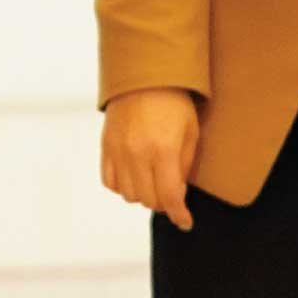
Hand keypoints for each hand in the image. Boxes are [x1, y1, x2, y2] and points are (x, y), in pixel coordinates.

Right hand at [98, 88, 202, 230]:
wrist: (144, 75)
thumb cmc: (174, 103)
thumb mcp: (190, 132)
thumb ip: (184, 166)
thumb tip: (177, 194)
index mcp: (163, 150)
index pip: (169, 197)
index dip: (179, 215)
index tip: (185, 222)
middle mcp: (137, 153)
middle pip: (148, 200)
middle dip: (163, 203)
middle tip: (172, 193)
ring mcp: (118, 150)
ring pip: (128, 195)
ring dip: (143, 194)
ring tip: (153, 182)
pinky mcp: (106, 146)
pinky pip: (110, 181)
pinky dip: (122, 185)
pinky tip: (134, 176)